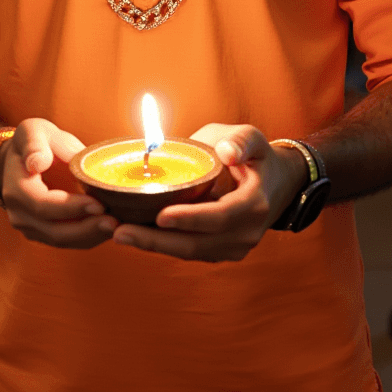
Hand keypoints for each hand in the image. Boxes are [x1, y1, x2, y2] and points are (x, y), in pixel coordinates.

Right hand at [0, 119, 117, 248]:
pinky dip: (88, 237)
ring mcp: (29, 227)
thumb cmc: (34, 140)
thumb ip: (35, 144)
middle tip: (115, 221)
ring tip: (117, 225)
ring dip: (91, 236)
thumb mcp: (33, 131)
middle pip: (54, 230)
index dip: (71, 208)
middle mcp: (19, 214)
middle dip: (86, 228)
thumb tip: (36, 163)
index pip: (43, 205)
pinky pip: (66, 241)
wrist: (22, 158)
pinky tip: (108, 228)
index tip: (98, 204)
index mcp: (16, 188)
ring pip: (62, 240)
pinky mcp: (42, 233)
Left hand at [112, 124, 306, 262]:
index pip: (219, 217)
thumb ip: (241, 141)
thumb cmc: (254, 157)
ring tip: (116, 232)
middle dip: (155, 240)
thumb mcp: (252, 138)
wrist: (274, 185)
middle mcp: (244, 234)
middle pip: (196, 244)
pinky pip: (187, 252)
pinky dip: (161, 244)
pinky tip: (133, 234)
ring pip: (188, 253)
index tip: (160, 215)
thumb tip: (226, 152)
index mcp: (254, 205)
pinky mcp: (219, 253)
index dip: (190, 219)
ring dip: (152, 245)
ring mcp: (232, 248)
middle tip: (119, 231)